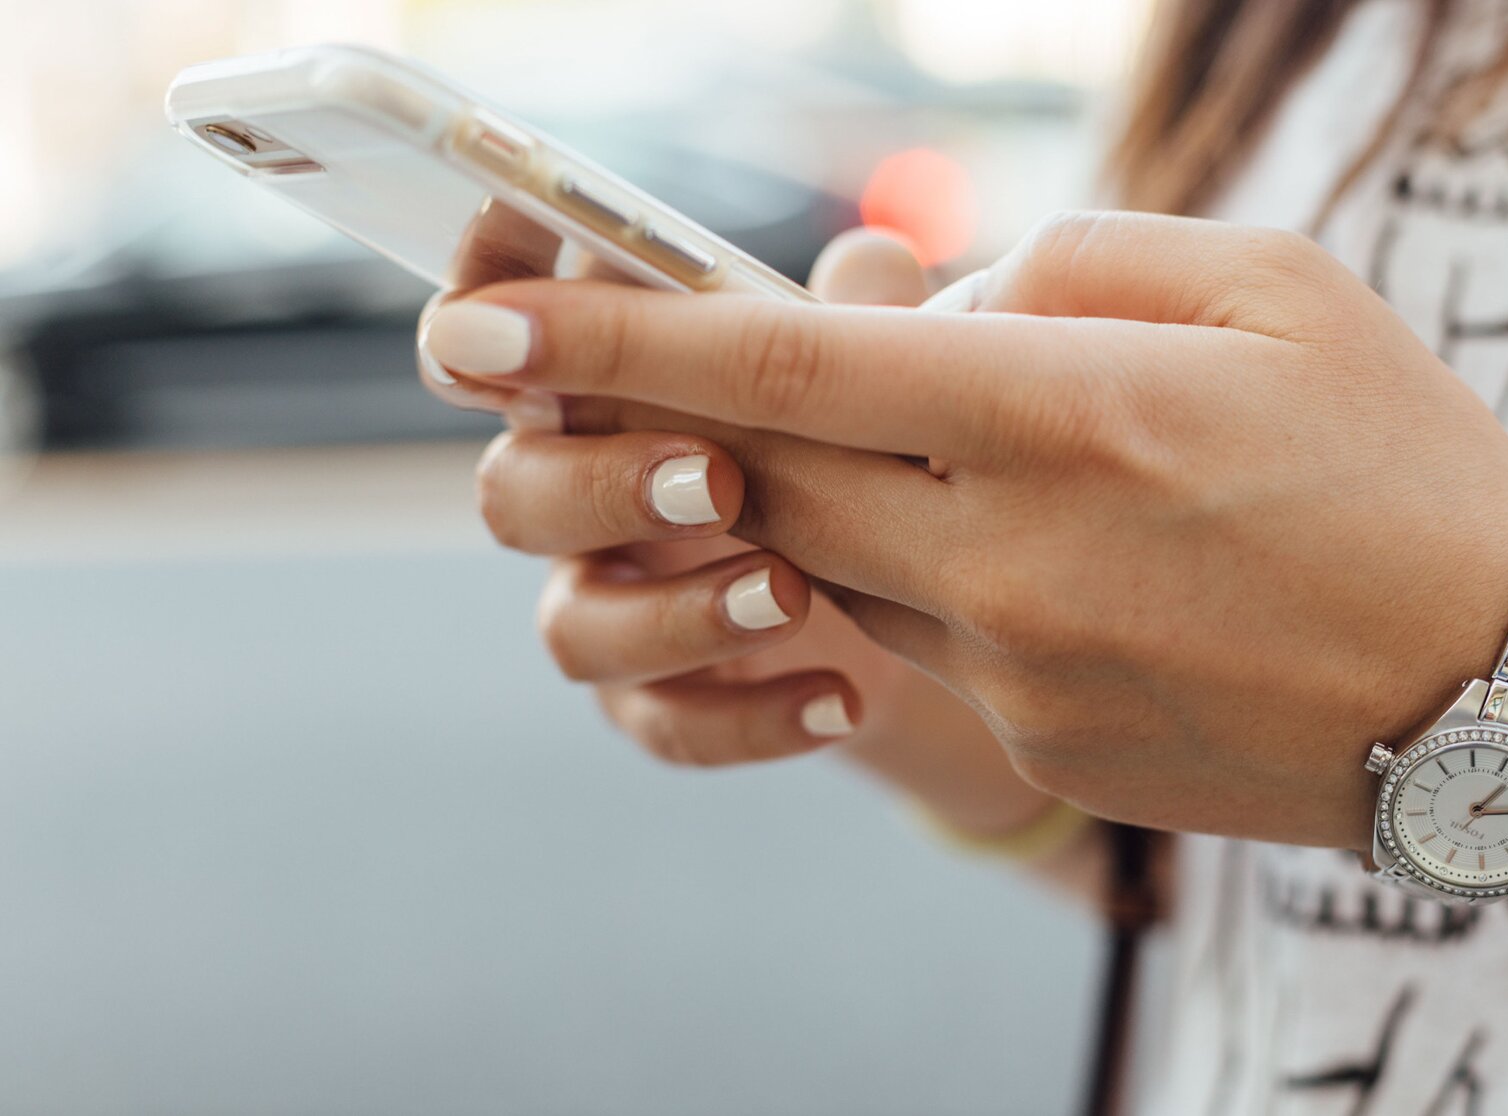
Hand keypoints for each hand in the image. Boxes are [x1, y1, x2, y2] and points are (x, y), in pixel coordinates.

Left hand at [425, 211, 1507, 848]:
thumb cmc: (1408, 461)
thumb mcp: (1273, 285)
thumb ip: (1071, 263)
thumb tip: (927, 297)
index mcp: (1070, 413)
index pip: (783, 366)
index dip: (613, 339)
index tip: (481, 325)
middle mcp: (1015, 555)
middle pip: (770, 474)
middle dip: (705, 416)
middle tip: (702, 369)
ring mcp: (1020, 671)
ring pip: (837, 562)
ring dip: (846, 492)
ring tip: (979, 452)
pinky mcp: (1038, 745)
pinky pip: (927, 641)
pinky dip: (941, 574)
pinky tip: (1070, 558)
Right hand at [432, 230, 1057, 839]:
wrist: (926, 600)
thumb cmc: (865, 441)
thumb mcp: (877, 370)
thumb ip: (862, 315)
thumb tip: (875, 262)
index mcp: (604, 386)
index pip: (497, 338)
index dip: (476, 314)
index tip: (506, 310)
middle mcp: (581, 492)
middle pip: (514, 491)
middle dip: (602, 484)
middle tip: (719, 478)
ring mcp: (612, 603)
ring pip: (574, 627)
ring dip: (675, 612)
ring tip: (794, 594)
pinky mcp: (660, 699)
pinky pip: (664, 724)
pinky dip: (749, 718)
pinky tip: (840, 699)